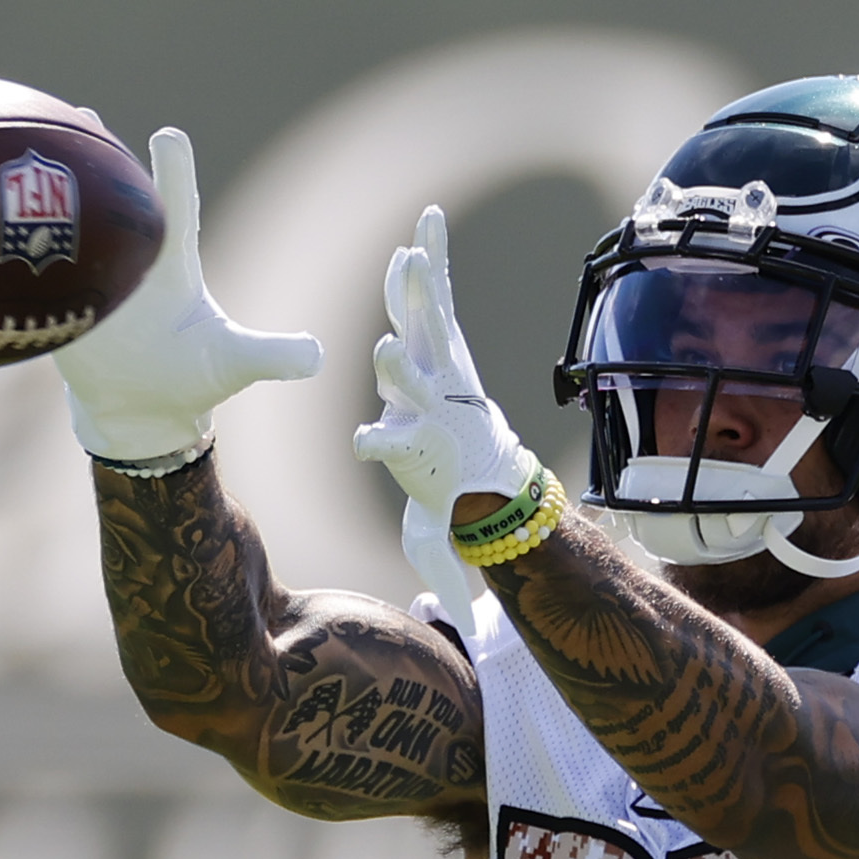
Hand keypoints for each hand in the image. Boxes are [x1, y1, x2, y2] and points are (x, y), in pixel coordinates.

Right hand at [56, 127, 322, 460]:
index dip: (171, 175)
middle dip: (101, 160)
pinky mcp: (60, 306)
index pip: (175, 209)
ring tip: (28, 143)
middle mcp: (130, 262)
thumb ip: (272, 356)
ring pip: (70, 226)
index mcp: (172, 265)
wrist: (140, 412)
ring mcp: (91, 281)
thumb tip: (316, 356)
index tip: (168, 137)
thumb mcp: (234, 366)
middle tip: (85, 113)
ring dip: (50, 193)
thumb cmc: (190, 381)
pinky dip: (14, 246)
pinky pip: (37, 270)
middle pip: (116, 202)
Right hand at [356, 206, 532, 634]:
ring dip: (416, 290)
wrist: (494, 480)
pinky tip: (428, 220)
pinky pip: (437, 297)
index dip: (377, 443)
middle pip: (411, 382)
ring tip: (411, 253)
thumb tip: (468, 637)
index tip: (364, 443)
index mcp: (418, 451)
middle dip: (400, 365)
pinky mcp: (447, 348)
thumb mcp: (442, 547)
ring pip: (425, 326)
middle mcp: (429, 409)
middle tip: (389, 345)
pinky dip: (432, 258)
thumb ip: (449, 583)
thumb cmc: (455, 511)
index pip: (390, 445)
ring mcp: (440, 374)